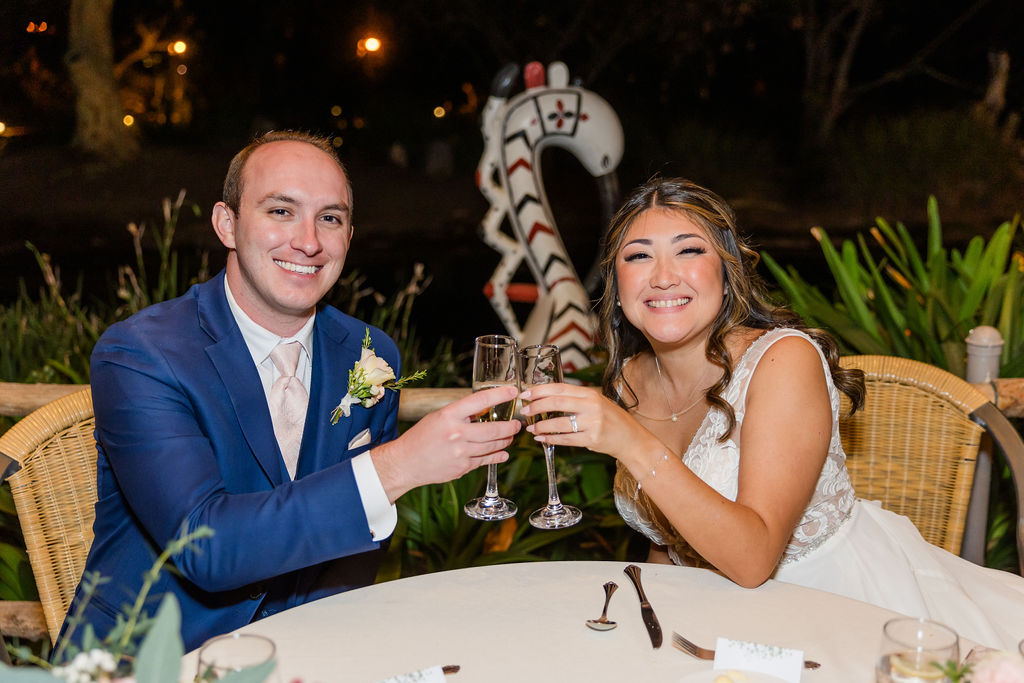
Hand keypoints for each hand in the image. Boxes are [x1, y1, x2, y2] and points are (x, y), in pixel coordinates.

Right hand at [371, 385, 520, 501]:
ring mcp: (460, 452)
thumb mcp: (438, 417)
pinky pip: (485, 460)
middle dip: (510, 427)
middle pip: (493, 429)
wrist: (406, 462)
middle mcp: (456, 433)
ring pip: (492, 446)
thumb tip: (485, 410)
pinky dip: (497, 456)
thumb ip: (461, 414)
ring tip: (510, 437)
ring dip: (505, 441)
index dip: (499, 395)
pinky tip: (503, 453)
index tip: (512, 392)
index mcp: (449, 415)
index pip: (480, 401)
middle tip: (517, 424)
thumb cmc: (421, 437)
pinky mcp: (462, 468)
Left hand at [518, 382, 649, 461]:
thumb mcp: (595, 402)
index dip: (540, 390)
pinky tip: (542, 438)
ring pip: (559, 423)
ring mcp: (592, 423)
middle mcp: (591, 406)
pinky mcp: (592, 439)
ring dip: (541, 426)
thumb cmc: (610, 419)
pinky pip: (566, 439)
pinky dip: (551, 439)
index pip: (560, 388)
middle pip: (557, 402)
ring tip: (531, 428)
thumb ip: (575, 399)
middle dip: (536, 406)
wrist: (630, 438)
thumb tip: (545, 398)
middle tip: (524, 410)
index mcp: (589, 394)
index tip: (525, 393)